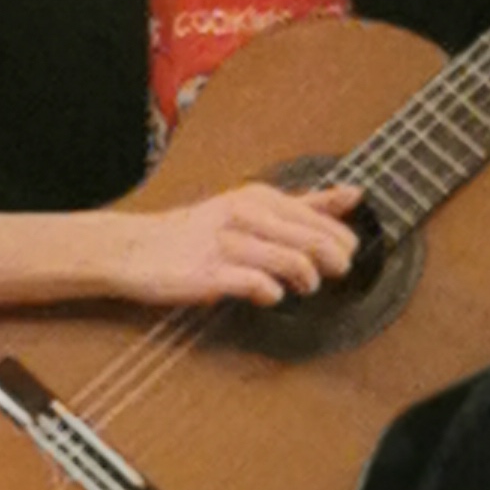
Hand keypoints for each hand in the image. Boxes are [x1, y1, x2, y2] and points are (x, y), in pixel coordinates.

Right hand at [119, 180, 360, 307]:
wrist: (136, 250)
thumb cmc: (200, 232)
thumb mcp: (253, 207)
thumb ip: (304, 205)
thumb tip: (353, 195)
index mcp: (259, 197)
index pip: (321, 217)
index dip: (342, 241)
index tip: (342, 255)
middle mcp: (245, 214)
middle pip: (314, 240)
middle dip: (333, 262)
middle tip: (332, 275)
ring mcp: (227, 243)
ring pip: (292, 262)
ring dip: (307, 281)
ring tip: (301, 287)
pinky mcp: (210, 273)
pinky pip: (258, 284)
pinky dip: (271, 293)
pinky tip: (269, 294)